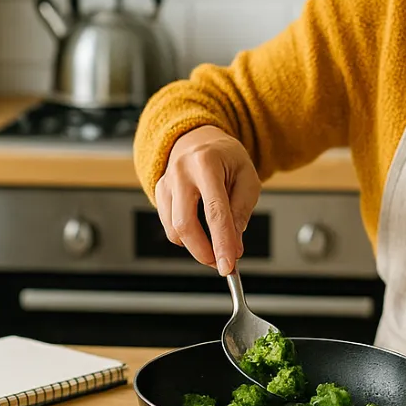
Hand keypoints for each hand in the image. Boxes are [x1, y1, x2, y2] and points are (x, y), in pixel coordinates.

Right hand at [154, 125, 260, 275]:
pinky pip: (169, 226)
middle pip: (185, 223)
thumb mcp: (247, 178)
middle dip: (203, 251)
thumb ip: (241, 212)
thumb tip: (234, 246)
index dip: (221, 242)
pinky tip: (201, 232)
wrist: (199, 139)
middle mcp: (181, 172)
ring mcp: (166, 182)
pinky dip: (186, 237)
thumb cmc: (226, 158)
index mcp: (207, 163)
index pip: (215, 211)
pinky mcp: (158, 193)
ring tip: (216, 243)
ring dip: (196, 246)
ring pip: (174, 229)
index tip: (228, 265)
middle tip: (220, 263)